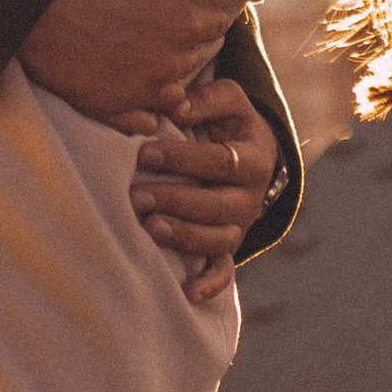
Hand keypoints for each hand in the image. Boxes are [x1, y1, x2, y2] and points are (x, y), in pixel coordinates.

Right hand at [21, 0, 261, 121]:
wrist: (28, 2)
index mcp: (184, 27)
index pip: (216, 27)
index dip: (204, 14)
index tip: (188, 6)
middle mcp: (168, 66)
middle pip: (195, 60)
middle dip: (185, 44)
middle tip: (162, 27)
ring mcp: (138, 92)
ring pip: (173, 95)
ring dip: (167, 79)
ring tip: (146, 58)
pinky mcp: (108, 108)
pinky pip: (142, 122)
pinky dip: (142, 110)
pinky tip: (130, 88)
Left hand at [125, 76, 276, 305]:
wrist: (252, 155)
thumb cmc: (229, 123)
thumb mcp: (229, 100)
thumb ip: (207, 98)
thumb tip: (176, 106)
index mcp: (254, 158)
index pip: (220, 160)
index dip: (183, 158)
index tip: (145, 152)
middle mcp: (252, 198)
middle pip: (217, 205)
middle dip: (177, 201)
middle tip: (137, 196)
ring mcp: (240, 226)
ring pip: (218, 240)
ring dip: (185, 237)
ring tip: (150, 229)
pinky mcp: (229, 247)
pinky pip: (224, 272)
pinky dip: (208, 285)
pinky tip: (186, 292)